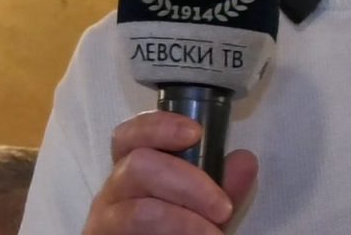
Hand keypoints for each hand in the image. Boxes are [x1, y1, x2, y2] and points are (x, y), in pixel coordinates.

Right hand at [82, 110, 258, 234]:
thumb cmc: (178, 230)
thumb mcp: (206, 207)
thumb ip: (224, 185)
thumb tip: (245, 159)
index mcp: (134, 169)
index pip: (131, 134)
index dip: (160, 126)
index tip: (195, 132)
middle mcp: (114, 189)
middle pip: (139, 164)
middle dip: (188, 182)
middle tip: (222, 208)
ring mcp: (106, 219)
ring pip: (139, 210)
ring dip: (184, 221)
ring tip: (213, 234)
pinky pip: (134, 231)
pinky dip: (173, 234)